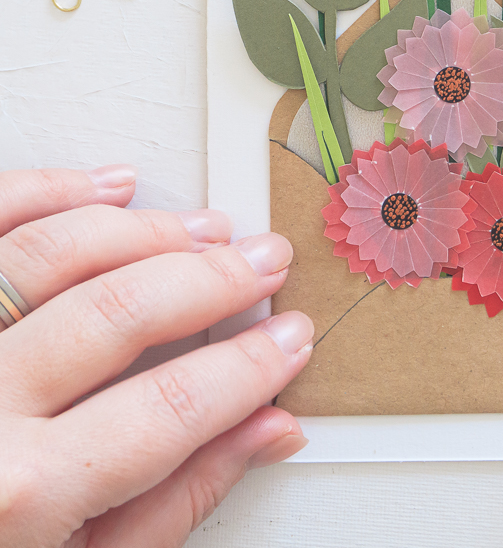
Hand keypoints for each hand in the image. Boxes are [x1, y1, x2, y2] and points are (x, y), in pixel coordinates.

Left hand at [0, 166, 313, 547]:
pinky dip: (48, 190)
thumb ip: (179, 500)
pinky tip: (110, 188)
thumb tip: (269, 427)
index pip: (169, 409)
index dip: (248, 367)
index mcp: (18, 497)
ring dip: (147, 230)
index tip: (290, 338)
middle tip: (265, 263)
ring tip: (207, 228)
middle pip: (118, 313)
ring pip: (54, 254)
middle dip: (213, 279)